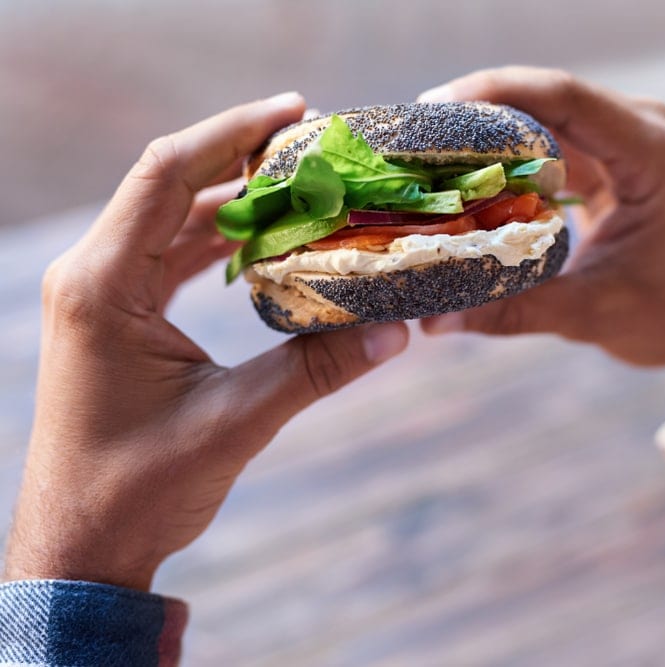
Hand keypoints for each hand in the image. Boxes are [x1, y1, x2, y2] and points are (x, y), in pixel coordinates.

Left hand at [3, 94, 408, 590]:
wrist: (81, 548)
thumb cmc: (136, 490)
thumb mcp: (232, 424)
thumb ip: (313, 371)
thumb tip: (396, 331)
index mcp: (104, 286)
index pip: (167, 175)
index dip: (232, 132)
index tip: (294, 111)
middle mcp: (95, 276)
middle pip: (172, 186)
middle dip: (245, 162)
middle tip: (319, 151)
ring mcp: (104, 295)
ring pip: (176, 221)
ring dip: (239, 204)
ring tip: (308, 189)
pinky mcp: (119, 317)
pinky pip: (175, 259)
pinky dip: (226, 245)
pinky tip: (275, 243)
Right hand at [419, 67, 664, 418]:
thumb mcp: (592, 314)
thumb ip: (514, 311)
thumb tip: (433, 319)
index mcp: (652, 154)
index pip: (564, 98)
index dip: (494, 93)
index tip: (431, 111)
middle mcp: (638, 130)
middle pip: (542, 99)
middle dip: (472, 115)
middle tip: (406, 141)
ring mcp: (620, 139)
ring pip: (536, 117)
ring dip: (479, 136)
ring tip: (417, 159)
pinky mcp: (603, 158)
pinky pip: (540, 143)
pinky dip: (497, 159)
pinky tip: (453, 178)